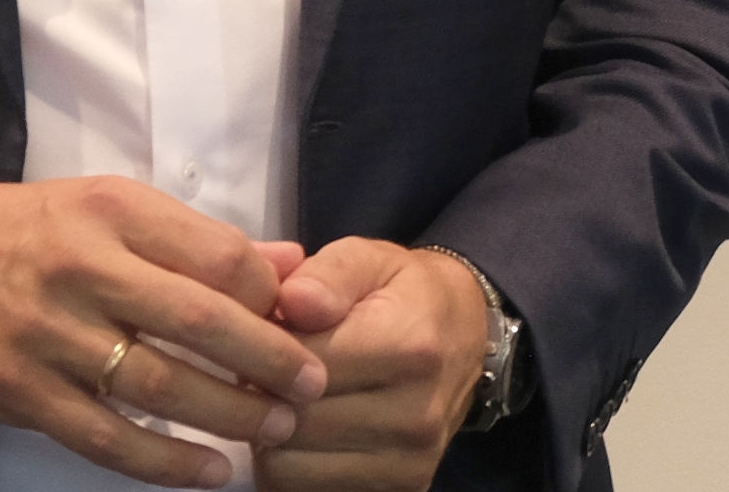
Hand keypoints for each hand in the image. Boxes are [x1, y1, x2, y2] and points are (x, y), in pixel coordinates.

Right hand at [0, 177, 327, 489]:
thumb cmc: (33, 232)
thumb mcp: (114, 207)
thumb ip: (201, 239)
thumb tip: (292, 263)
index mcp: (116, 213)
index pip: (219, 256)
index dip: (272, 296)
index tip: (302, 322)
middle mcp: (84, 270)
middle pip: (201, 322)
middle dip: (270, 360)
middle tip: (313, 386)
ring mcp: (49, 336)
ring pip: (159, 386)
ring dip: (229, 415)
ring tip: (275, 428)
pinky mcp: (20, 392)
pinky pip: (105, 438)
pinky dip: (165, 461)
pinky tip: (210, 470)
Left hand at [256, 238, 495, 490]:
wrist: (467, 337)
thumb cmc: (406, 293)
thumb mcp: (370, 260)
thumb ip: (329, 274)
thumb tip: (293, 301)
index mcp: (410, 347)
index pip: (300, 365)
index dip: (262, 349)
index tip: (261, 335)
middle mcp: (415, 414)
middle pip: (291, 422)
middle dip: (261, 394)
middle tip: (263, 371)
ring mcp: (410, 460)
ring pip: (288, 467)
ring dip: (269, 436)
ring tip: (282, 401)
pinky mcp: (403, 489)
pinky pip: (307, 490)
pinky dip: (291, 465)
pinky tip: (303, 431)